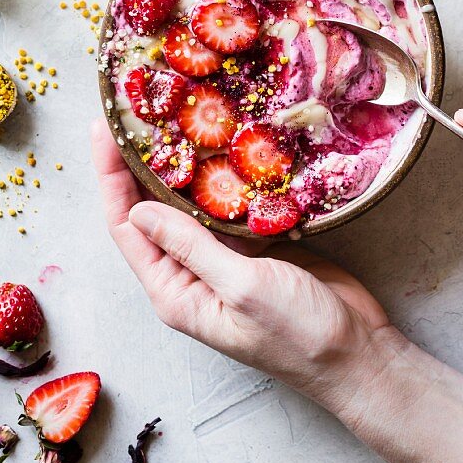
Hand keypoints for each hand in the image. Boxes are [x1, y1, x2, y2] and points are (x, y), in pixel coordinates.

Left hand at [90, 118, 390, 409]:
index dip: (111, 178)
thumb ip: (191, 247)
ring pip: (189, 203)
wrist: (356, 352)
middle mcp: (191, 274)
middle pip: (151, 210)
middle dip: (138, 163)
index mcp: (175, 291)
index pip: (126, 227)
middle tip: (134, 111)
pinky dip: (221, 174)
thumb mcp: (240, 287)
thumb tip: (139, 210)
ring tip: (169, 117)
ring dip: (180, 164)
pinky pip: (227, 203)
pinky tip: (221, 144)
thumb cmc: (297, 333)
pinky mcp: (256, 245)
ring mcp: (224, 258)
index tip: (106, 130)